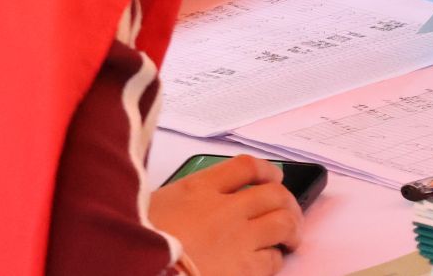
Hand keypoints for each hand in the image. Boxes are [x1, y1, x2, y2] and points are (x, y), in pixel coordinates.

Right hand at [150, 155, 303, 275]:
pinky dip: (276, 258)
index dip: (266, 171)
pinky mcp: (245, 268)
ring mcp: (238, 238)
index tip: (273, 178)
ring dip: (292, 229)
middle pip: (273, 193)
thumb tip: (193, 201)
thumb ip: (182, 199)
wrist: (141, 268)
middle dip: (287, 201)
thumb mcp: (152, 205)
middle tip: (289, 211)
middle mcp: (224, 208)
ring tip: (290, 237)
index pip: (246, 166)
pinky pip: (273, 259)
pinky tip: (269, 261)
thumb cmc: (140, 241)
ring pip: (283, 222)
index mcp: (199, 188)